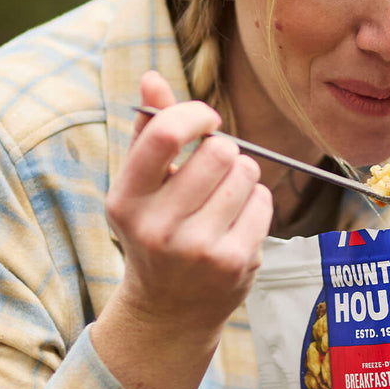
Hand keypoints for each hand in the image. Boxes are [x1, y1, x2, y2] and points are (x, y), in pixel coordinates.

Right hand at [91, 71, 273, 388]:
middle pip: (218, 150)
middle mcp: (157, 227)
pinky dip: (256, 204)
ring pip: (246, 173)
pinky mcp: (234, 261)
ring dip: (243, 176)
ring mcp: (198, 248)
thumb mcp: (141, 187)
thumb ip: (148, 131)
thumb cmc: (157, 232)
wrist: (169, 311)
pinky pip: (263, 202)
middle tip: (215, 170)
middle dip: (225, 150)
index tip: (207, 118)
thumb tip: (152, 76)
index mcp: (126, 200)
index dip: (195, 114)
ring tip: (224, 198)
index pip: (164, 134)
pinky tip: (237, 221)